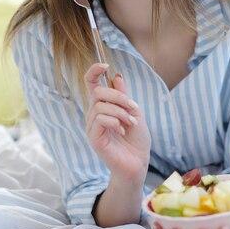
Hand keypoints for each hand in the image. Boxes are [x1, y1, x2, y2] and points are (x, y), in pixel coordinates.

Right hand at [84, 63, 150, 179]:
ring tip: (131, 123)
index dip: (94, 71)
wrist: (138, 163)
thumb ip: (124, 95)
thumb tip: (116, 76)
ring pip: (100, 106)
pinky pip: (100, 119)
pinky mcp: (93, 138)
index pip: (91, 84)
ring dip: (121, 112)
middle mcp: (94, 115)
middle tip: (133, 107)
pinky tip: (123, 131)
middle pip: (97, 92)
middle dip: (118, 96)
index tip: (105, 65)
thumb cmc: (136, 140)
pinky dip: (115, 122)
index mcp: (103, 106)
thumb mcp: (134, 112)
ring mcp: (92, 127)